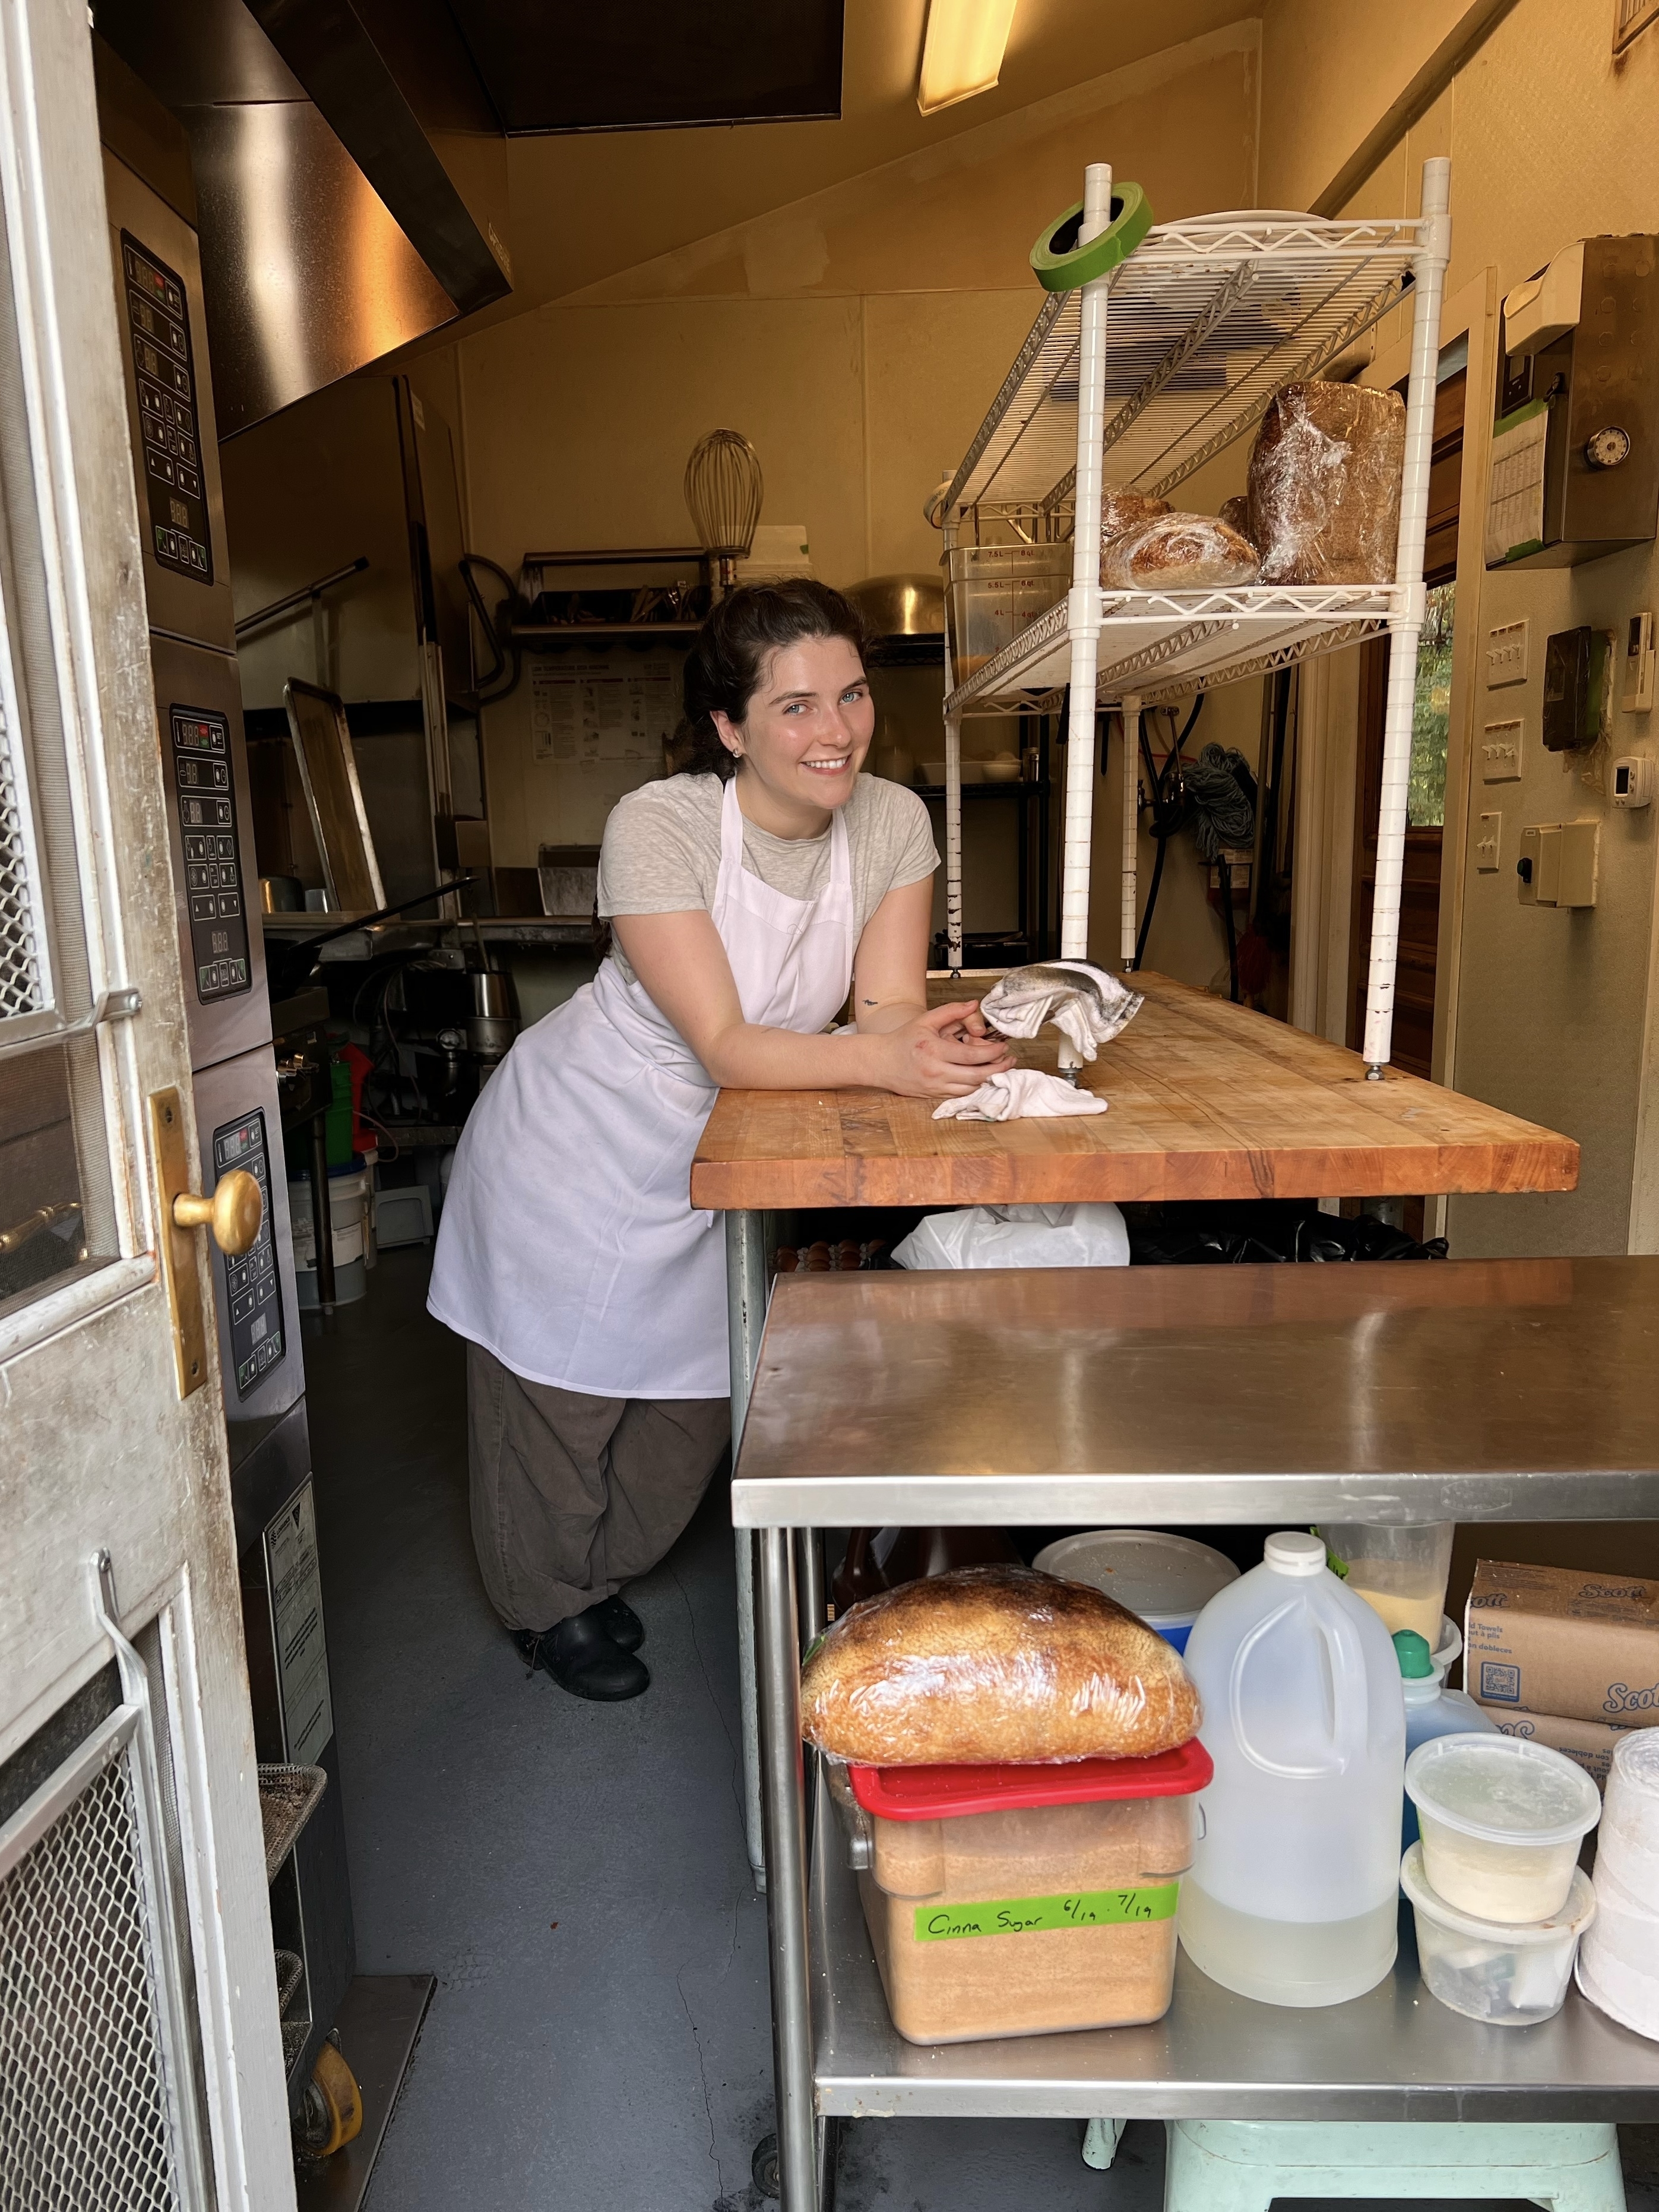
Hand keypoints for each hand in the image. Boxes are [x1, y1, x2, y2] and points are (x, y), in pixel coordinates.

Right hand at [869, 1001, 1014, 1097]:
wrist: (881, 1062)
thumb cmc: (903, 1040)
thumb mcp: (926, 1020)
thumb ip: (951, 1011)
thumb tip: (974, 1005)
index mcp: (934, 1051)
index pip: (972, 1056)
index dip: (993, 1053)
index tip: (1003, 1047)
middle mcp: (935, 1072)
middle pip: (976, 1076)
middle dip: (998, 1069)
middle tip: (1009, 1060)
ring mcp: (934, 1086)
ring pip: (970, 1088)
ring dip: (987, 1079)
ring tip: (997, 1067)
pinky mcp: (933, 1095)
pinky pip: (960, 1094)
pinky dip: (973, 1086)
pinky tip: (979, 1076)